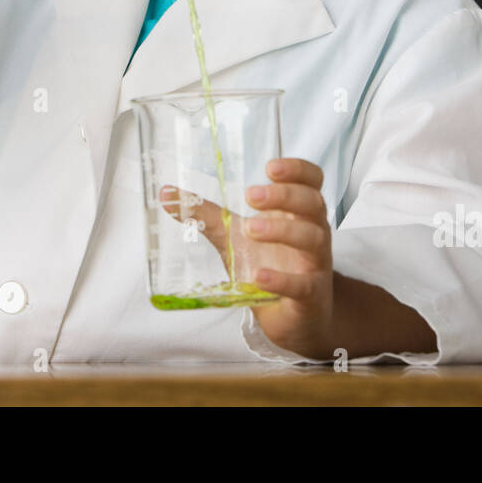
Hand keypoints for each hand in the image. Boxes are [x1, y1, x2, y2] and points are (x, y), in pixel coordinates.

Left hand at [159, 157, 333, 358]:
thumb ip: (206, 214)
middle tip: (251, 196)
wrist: (294, 315)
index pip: (312, 180)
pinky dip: (281, 279)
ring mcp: (314, 264)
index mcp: (298, 211)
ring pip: (312, 238)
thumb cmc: (269, 263)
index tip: (270, 167)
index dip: (297, 169)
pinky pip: (303, 284)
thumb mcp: (235, 235)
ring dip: (281, 230)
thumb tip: (166, 193)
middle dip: (283, 195)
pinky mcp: (310, 296)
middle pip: (312, 203)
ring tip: (250, 229)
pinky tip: (258, 275)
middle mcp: (313, 232)